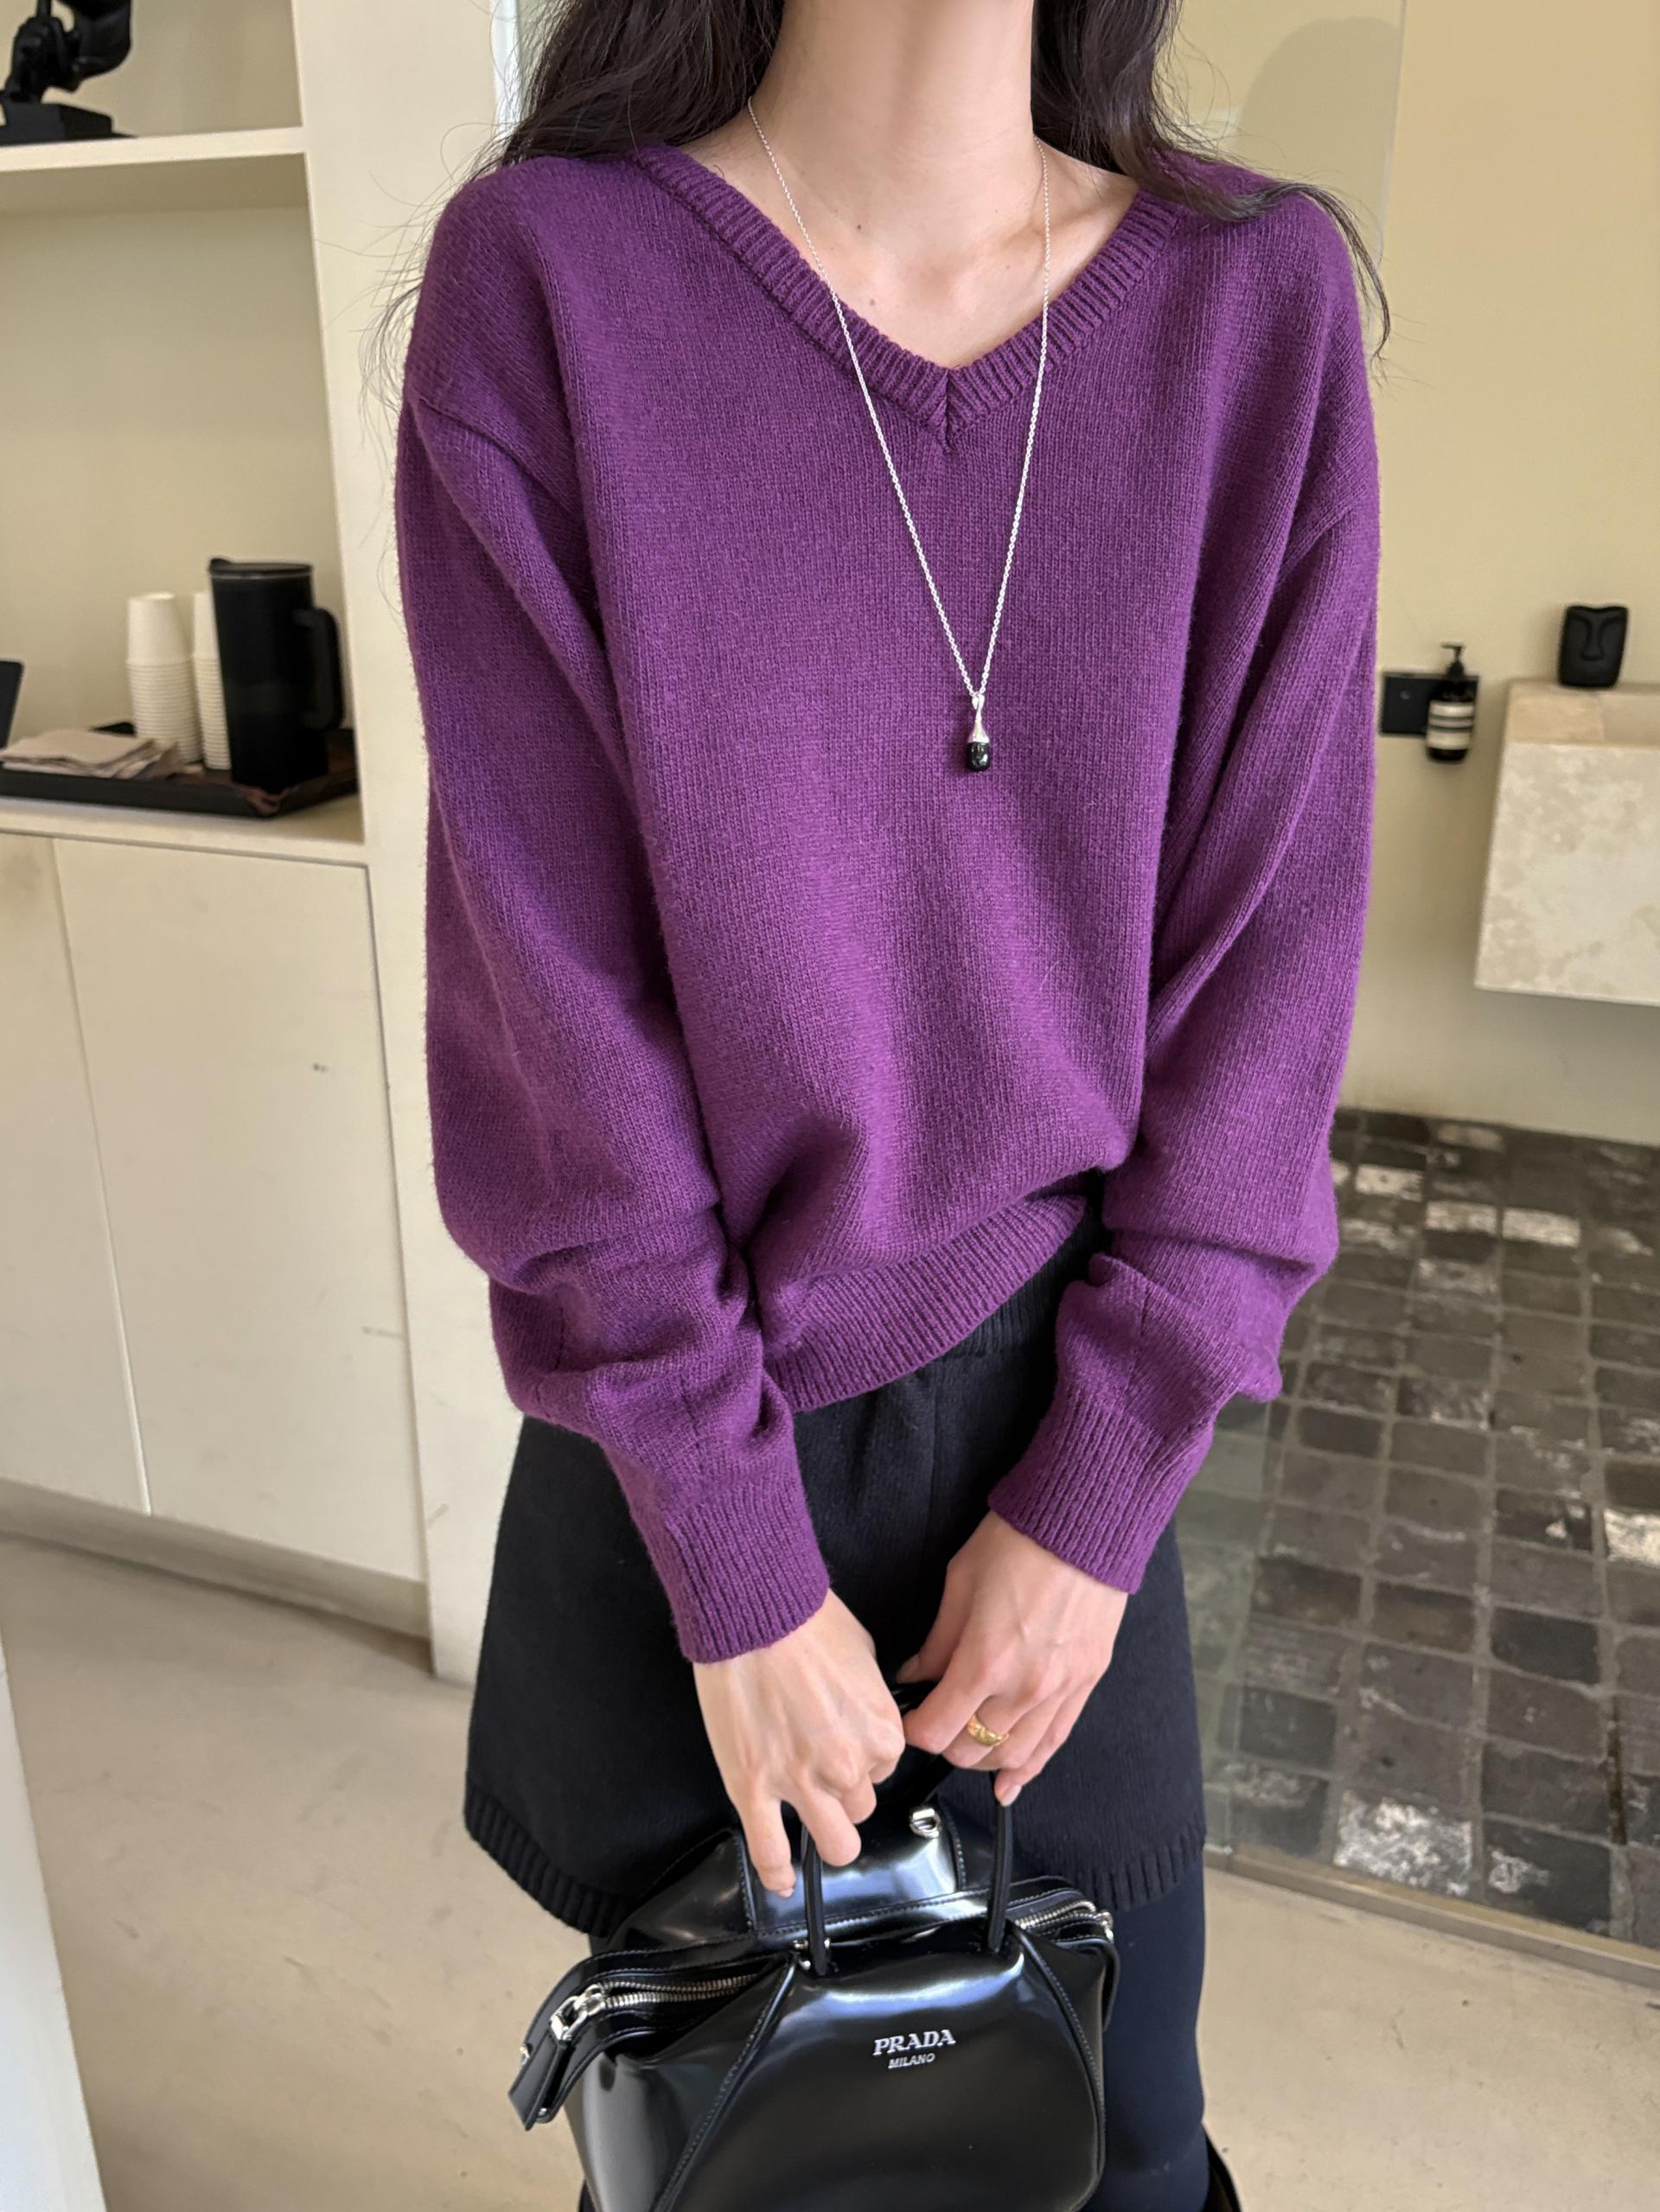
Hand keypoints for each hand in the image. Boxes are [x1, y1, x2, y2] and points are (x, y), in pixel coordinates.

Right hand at [694, 1591, 906, 1899]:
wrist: (752, 1611)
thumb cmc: (806, 1619)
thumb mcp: (864, 1652)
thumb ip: (871, 1696)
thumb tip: (866, 1708)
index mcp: (880, 1731)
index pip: (886, 1767)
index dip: (865, 1753)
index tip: (848, 1740)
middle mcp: (848, 1765)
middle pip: (862, 1805)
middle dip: (846, 1788)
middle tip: (823, 1764)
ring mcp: (800, 1783)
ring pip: (835, 1841)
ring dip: (827, 1830)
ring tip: (814, 1820)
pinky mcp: (753, 1789)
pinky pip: (770, 1851)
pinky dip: (777, 1873)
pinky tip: (781, 1881)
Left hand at [896, 1512, 1126, 1805]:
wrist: (1085, 1522)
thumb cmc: (1020, 1541)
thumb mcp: (960, 1583)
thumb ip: (937, 1641)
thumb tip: (917, 1674)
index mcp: (985, 1661)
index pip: (935, 1730)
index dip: (913, 1731)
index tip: (908, 1718)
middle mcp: (1024, 1687)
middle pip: (970, 1750)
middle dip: (944, 1743)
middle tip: (935, 1721)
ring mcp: (1059, 1690)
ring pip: (1012, 1757)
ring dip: (982, 1760)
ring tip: (966, 1747)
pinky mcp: (1085, 1683)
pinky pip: (1054, 1743)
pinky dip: (1029, 1768)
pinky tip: (1011, 1782)